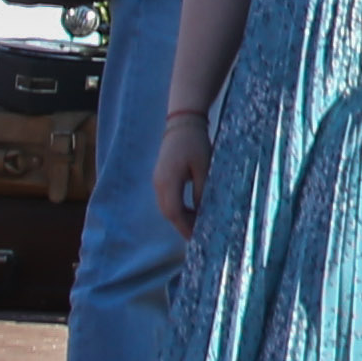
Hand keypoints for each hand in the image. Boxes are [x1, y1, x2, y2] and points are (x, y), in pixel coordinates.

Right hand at [156, 109, 215, 237]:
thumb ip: (201, 191)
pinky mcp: (161, 177)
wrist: (182, 123)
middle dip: (182, 225)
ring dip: (180, 218)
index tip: (196, 238)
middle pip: (168, 212)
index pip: (174, 212)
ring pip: (166, 206)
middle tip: (198, 236)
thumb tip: (202, 212)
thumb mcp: (204, 167)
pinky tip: (191, 211)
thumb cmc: (195, 143)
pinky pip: (167, 199)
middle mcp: (159, 183)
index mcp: (168, 181)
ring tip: (197, 226)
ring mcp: (158, 180)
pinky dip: (177, 208)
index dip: (185, 227)